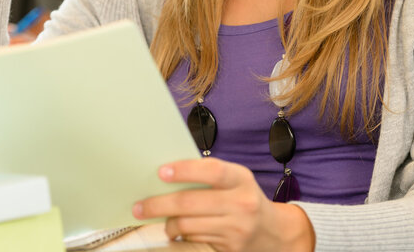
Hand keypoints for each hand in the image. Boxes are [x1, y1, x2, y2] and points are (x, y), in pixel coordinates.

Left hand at [132, 158, 314, 251]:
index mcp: (240, 179)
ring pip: (188, 226)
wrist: (274, 233)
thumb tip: (167, 174)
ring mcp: (235, 230)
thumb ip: (209, 174)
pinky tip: (170, 238)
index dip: (185, 170)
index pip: (211, 170)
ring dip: (168, 224)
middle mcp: (240, 204)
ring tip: (162, 220)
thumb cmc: (244, 197)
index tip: (161, 172)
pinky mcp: (228, 249)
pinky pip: (193, 245)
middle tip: (139, 206)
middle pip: (191, 203)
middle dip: (159, 204)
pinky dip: (178, 241)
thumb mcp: (236, 179)